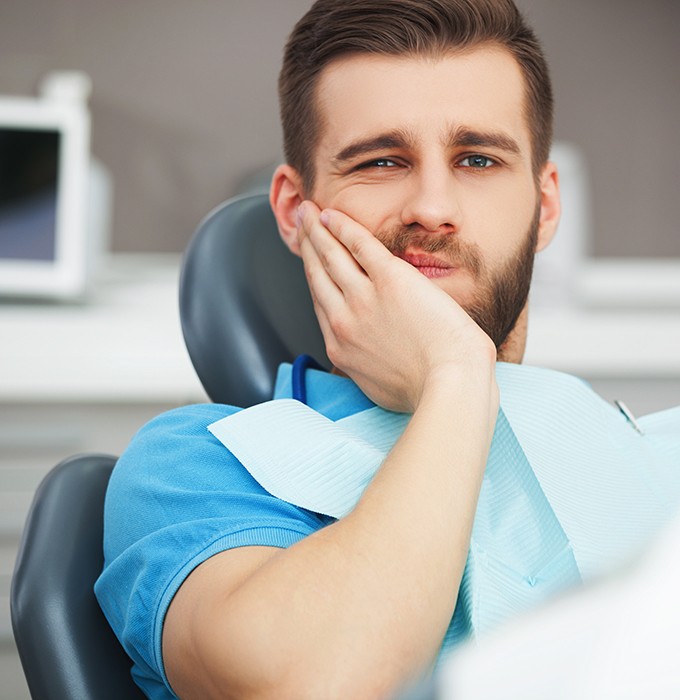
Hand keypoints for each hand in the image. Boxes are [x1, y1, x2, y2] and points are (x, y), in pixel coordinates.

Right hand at [297, 202, 495, 411]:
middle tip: (300, 222)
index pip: (321, 302)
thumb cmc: (425, 389)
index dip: (313, 275)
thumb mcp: (380, 386)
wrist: (448, 382)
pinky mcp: (390, 279)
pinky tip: (332, 214)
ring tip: (308, 210)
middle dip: (307, 244)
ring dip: (316, 229)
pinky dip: (342, 227)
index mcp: (341, 346)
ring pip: (331, 256)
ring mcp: (363, 298)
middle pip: (318, 274)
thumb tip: (368, 358)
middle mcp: (343, 320)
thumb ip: (365, 365)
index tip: (309, 260)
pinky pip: (358, 244)